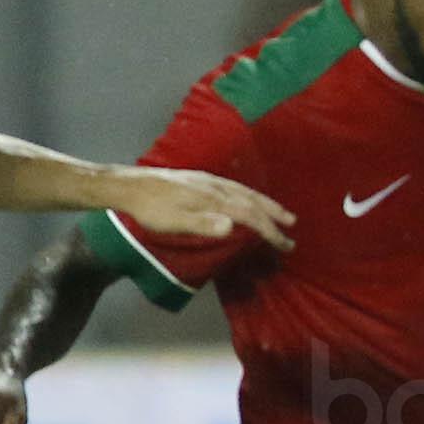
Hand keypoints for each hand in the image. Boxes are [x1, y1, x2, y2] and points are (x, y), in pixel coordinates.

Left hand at [111, 168, 295, 250]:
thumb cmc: (152, 209)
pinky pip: (234, 186)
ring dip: (264, 202)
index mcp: (213, 198)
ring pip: (244, 190)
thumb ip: (204, 224)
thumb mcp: (175, 221)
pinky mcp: (201, 179)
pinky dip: (248, 194)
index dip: (269, 229)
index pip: (249, 214)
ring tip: (278, 211)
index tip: (284, 243)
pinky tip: (246, 197)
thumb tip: (233, 226)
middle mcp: (216, 186)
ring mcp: (209, 180)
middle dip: (273, 213)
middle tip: (292, 225)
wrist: (132, 186)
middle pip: (251, 199)